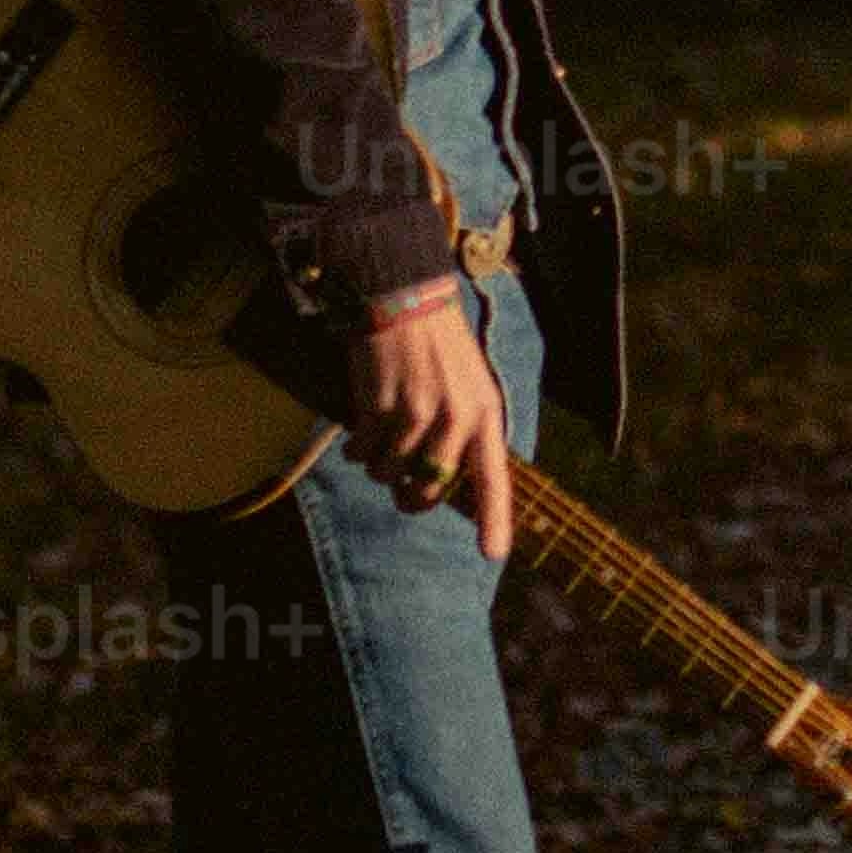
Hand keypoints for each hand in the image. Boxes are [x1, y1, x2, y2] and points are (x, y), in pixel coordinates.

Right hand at [356, 283, 519, 564]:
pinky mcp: (380, 406)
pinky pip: (364, 452)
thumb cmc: (439, 348)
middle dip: (410, 497)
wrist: (404, 298)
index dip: (494, 519)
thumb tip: (443, 486)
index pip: (493, 478)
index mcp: (485, 414)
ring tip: (377, 444)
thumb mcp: (470, 386)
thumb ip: (466, 432)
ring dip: (378, 467)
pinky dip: (357, 450)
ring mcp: (417, 413)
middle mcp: (456, 417)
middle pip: (430, 489)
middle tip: (400, 490)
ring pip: (391, 473)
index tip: (494, 554)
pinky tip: (357, 435)